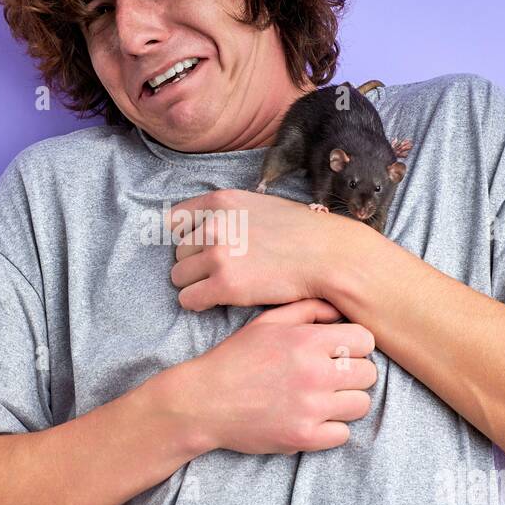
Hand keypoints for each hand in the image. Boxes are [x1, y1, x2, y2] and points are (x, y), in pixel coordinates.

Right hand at [152, 298, 376, 454]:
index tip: (341, 353)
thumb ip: (307, 310)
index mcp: (307, 341)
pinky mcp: (304, 437)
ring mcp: (311, 408)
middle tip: (331, 378)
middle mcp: (314, 373)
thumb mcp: (267, 322)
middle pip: (369, 374)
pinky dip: (331, 429)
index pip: (366, 340)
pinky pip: (343, 435)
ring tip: (323, 399)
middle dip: (353, 374)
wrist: (203, 402)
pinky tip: (312, 419)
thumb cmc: (235, 359)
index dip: (356, 346)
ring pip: (361, 405)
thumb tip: (340, 310)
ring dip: (346, 402)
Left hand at [166, 188, 355, 311]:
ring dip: (196, 284)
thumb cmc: (300, 233)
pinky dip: (198, 303)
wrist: (328, 256)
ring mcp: (218, 255)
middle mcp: (214, 225)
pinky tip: (217, 301)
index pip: (175, 220)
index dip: (188, 238)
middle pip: (179, 251)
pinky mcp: (224, 285)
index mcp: (221, 201)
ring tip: (222, 286)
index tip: (201, 249)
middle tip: (222, 271)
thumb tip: (203, 226)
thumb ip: (228, 213)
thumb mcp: (258, 206)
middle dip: (195, 263)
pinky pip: (188, 299)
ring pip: (179, 276)